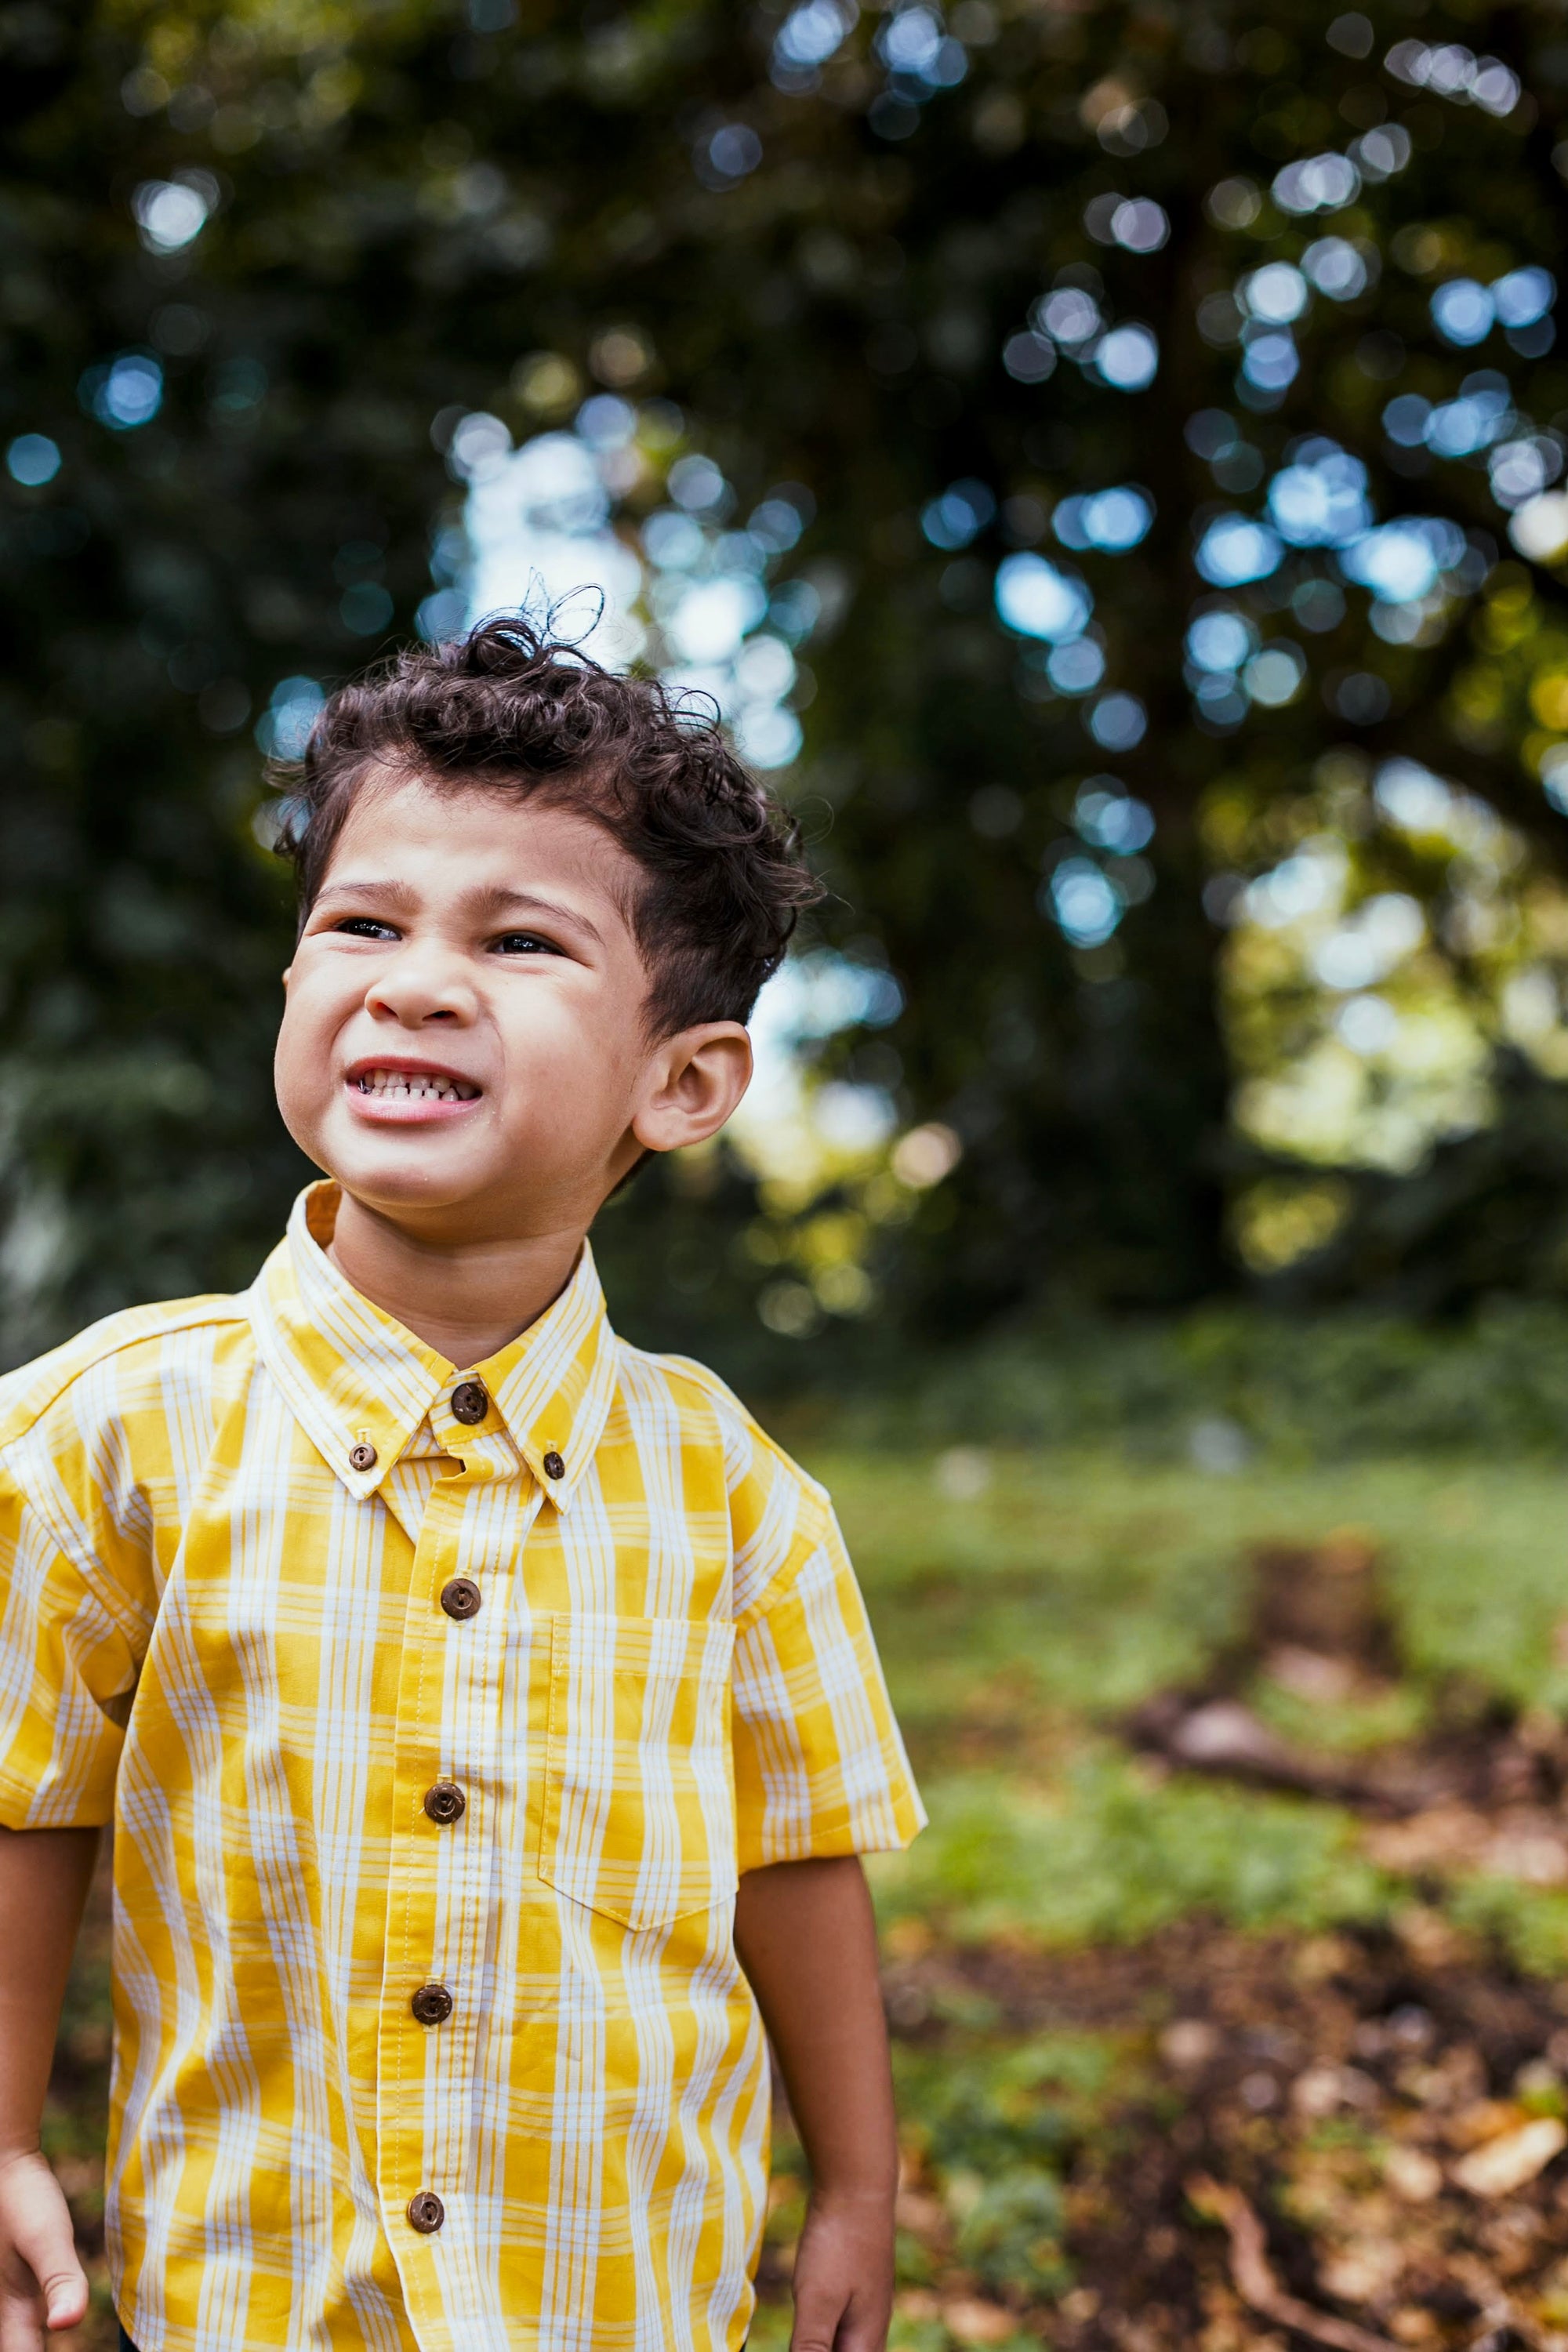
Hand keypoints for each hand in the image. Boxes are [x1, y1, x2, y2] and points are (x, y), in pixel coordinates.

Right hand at [0, 2151, 87, 2350]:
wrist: (5, 2159)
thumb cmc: (24, 2199)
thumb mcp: (48, 2236)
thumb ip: (60, 2280)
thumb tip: (68, 2325)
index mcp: (10, 2307)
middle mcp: (2, 2303)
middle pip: (16, 2344)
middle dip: (29, 2348)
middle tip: (53, 2341)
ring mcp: (4, 2288)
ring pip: (15, 2328)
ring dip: (29, 2337)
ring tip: (49, 2333)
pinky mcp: (9, 2274)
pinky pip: (18, 2311)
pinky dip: (28, 2324)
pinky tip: (48, 2317)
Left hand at [788, 2184, 894, 2351]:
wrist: (857, 2185)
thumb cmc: (839, 2243)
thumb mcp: (817, 2299)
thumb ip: (811, 2347)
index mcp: (865, 2343)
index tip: (803, 2346)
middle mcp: (870, 2332)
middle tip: (798, 2340)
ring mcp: (864, 2309)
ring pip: (844, 2349)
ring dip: (821, 2348)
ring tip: (801, 2338)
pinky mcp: (853, 2290)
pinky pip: (839, 2330)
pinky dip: (821, 2339)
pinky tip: (808, 2328)